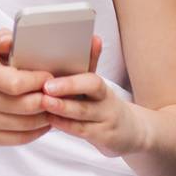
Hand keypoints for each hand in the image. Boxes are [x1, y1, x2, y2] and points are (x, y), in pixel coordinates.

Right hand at [0, 29, 54, 146]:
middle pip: (24, 106)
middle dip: (47, 100)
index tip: (51, 76)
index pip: (16, 83)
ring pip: (25, 124)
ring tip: (56, 106)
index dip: (38, 81)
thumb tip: (9, 41)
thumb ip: (3, 39)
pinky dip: (37, 131)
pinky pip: (20, 138)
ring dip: (46, 116)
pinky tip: (45, 119)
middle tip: (60, 94)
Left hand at [37, 36, 146, 158]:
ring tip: (44, 102)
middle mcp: (106, 101)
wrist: (132, 132)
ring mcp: (106, 120)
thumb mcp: (97, 88)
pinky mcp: (104, 138)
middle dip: (68, 86)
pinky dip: (65, 125)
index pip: (92, 77)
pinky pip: (82, 131)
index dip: (74, 76)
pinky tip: (50, 120)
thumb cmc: (104, 106)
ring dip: (62, 107)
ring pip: (84, 113)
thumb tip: (92, 37)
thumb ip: (89, 65)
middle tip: (46, 87)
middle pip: (91, 88)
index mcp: (101, 87)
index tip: (53, 75)